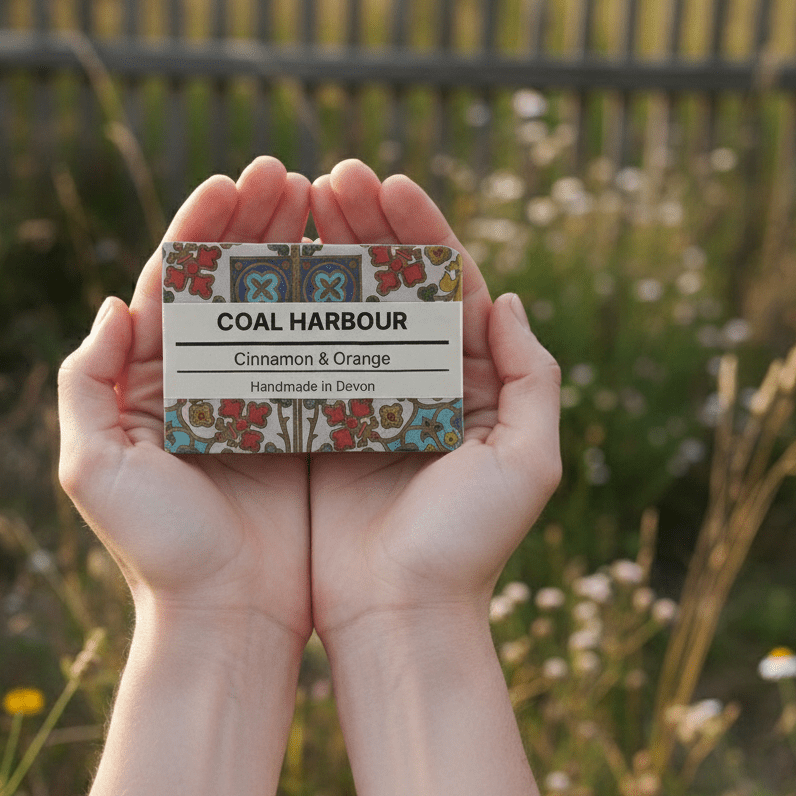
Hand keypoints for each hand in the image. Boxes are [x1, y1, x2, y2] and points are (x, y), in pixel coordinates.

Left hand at [57, 157, 312, 646]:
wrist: (227, 618)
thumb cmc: (159, 551)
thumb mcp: (93, 466)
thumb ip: (85, 381)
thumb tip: (115, 304)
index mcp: (149, 382)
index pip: (176, 284)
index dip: (203, 227)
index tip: (234, 180)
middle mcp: (204, 383)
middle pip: (233, 285)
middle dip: (258, 225)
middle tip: (291, 177)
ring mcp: (258, 401)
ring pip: (281, 310)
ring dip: (301, 254)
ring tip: (329, 204)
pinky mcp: (305, 425)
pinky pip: (322, 355)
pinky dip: (339, 313)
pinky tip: (362, 275)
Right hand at [307, 159, 562, 647]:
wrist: (398, 615)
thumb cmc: (466, 547)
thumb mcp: (526, 463)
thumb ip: (532, 377)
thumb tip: (505, 297)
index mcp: (469, 381)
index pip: (444, 284)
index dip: (418, 229)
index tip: (385, 183)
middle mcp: (415, 382)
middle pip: (388, 286)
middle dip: (363, 226)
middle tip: (330, 179)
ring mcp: (361, 399)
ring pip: (340, 311)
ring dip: (321, 255)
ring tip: (294, 203)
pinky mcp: (314, 424)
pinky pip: (298, 355)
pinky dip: (284, 313)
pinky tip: (263, 270)